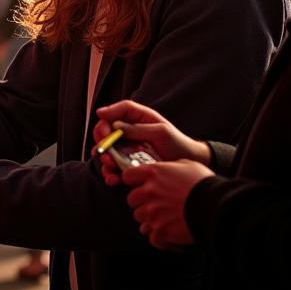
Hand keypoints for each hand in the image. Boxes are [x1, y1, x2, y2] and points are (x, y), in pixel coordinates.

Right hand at [92, 100, 210, 186]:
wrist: (188, 164)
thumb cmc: (178, 144)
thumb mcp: (160, 132)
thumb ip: (137, 129)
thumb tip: (114, 125)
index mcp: (139, 117)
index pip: (119, 110)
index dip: (108, 113)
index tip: (102, 120)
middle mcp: (130, 131)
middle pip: (106, 130)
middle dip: (102, 141)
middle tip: (104, 150)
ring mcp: (128, 148)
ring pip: (107, 151)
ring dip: (104, 159)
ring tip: (110, 166)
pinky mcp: (128, 163)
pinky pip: (114, 167)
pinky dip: (110, 173)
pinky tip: (113, 179)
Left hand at [122, 160, 212, 248]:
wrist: (216, 206)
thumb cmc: (204, 184)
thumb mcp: (187, 165)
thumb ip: (170, 167)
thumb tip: (167, 170)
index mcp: (153, 173)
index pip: (128, 176)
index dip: (133, 181)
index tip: (138, 184)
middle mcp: (149, 192)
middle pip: (132, 200)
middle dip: (141, 202)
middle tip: (155, 204)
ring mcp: (153, 212)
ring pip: (140, 218)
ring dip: (149, 220)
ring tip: (163, 220)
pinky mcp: (160, 230)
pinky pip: (152, 238)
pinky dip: (159, 239)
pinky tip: (168, 235)